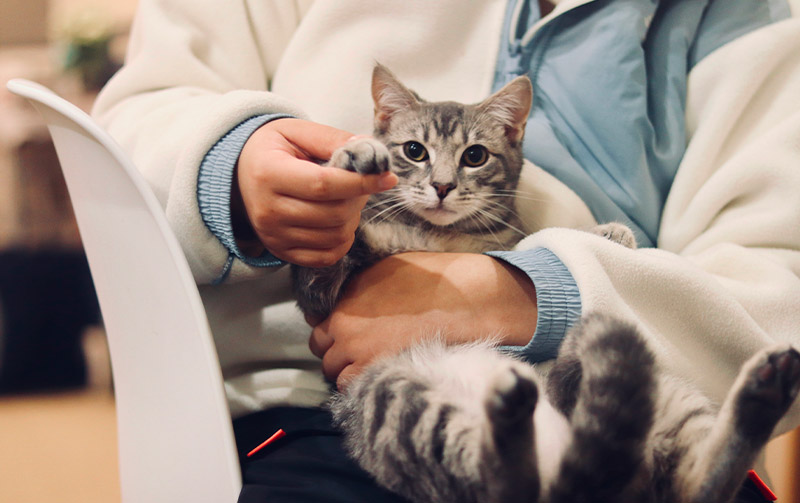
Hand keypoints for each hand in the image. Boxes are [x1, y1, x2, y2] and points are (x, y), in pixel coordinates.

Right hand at [233, 118, 397, 266]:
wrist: (239, 174)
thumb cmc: (272, 150)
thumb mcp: (296, 131)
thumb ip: (332, 139)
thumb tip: (370, 151)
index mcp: (269, 173)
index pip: (324, 185)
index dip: (361, 182)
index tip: (387, 178)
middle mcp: (267, 210)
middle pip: (333, 214)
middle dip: (358, 198)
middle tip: (359, 183)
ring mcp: (273, 235)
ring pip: (334, 236)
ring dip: (352, 218)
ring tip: (345, 199)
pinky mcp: (281, 252)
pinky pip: (326, 256)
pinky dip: (342, 241)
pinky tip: (339, 221)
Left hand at [309, 252, 537, 388]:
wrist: (462, 300)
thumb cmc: (432, 280)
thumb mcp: (385, 269)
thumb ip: (358, 288)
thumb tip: (346, 299)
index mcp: (345, 297)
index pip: (316, 322)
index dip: (332, 330)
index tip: (346, 333)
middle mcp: (344, 324)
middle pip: (321, 348)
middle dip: (336, 350)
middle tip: (359, 351)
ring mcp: (356, 350)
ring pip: (333, 372)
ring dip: (346, 371)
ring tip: (371, 366)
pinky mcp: (374, 371)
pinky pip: (351, 387)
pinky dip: (359, 385)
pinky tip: (379, 376)